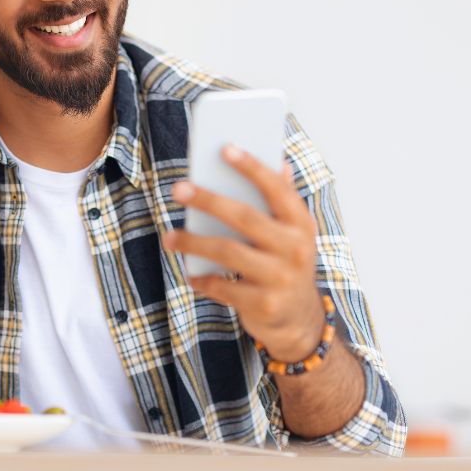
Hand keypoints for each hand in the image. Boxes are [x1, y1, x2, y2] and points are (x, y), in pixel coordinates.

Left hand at [162, 145, 325, 361]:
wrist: (299, 322)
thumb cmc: (285, 265)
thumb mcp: (292, 235)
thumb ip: (283, 201)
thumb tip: (280, 163)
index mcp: (301, 225)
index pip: (277, 189)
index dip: (252, 167)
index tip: (225, 148)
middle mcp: (295, 249)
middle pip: (244, 217)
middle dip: (208, 200)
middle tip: (178, 189)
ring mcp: (281, 278)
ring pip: (227, 251)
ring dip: (193, 242)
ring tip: (169, 238)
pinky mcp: (264, 304)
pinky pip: (223, 287)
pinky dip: (202, 279)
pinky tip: (190, 274)